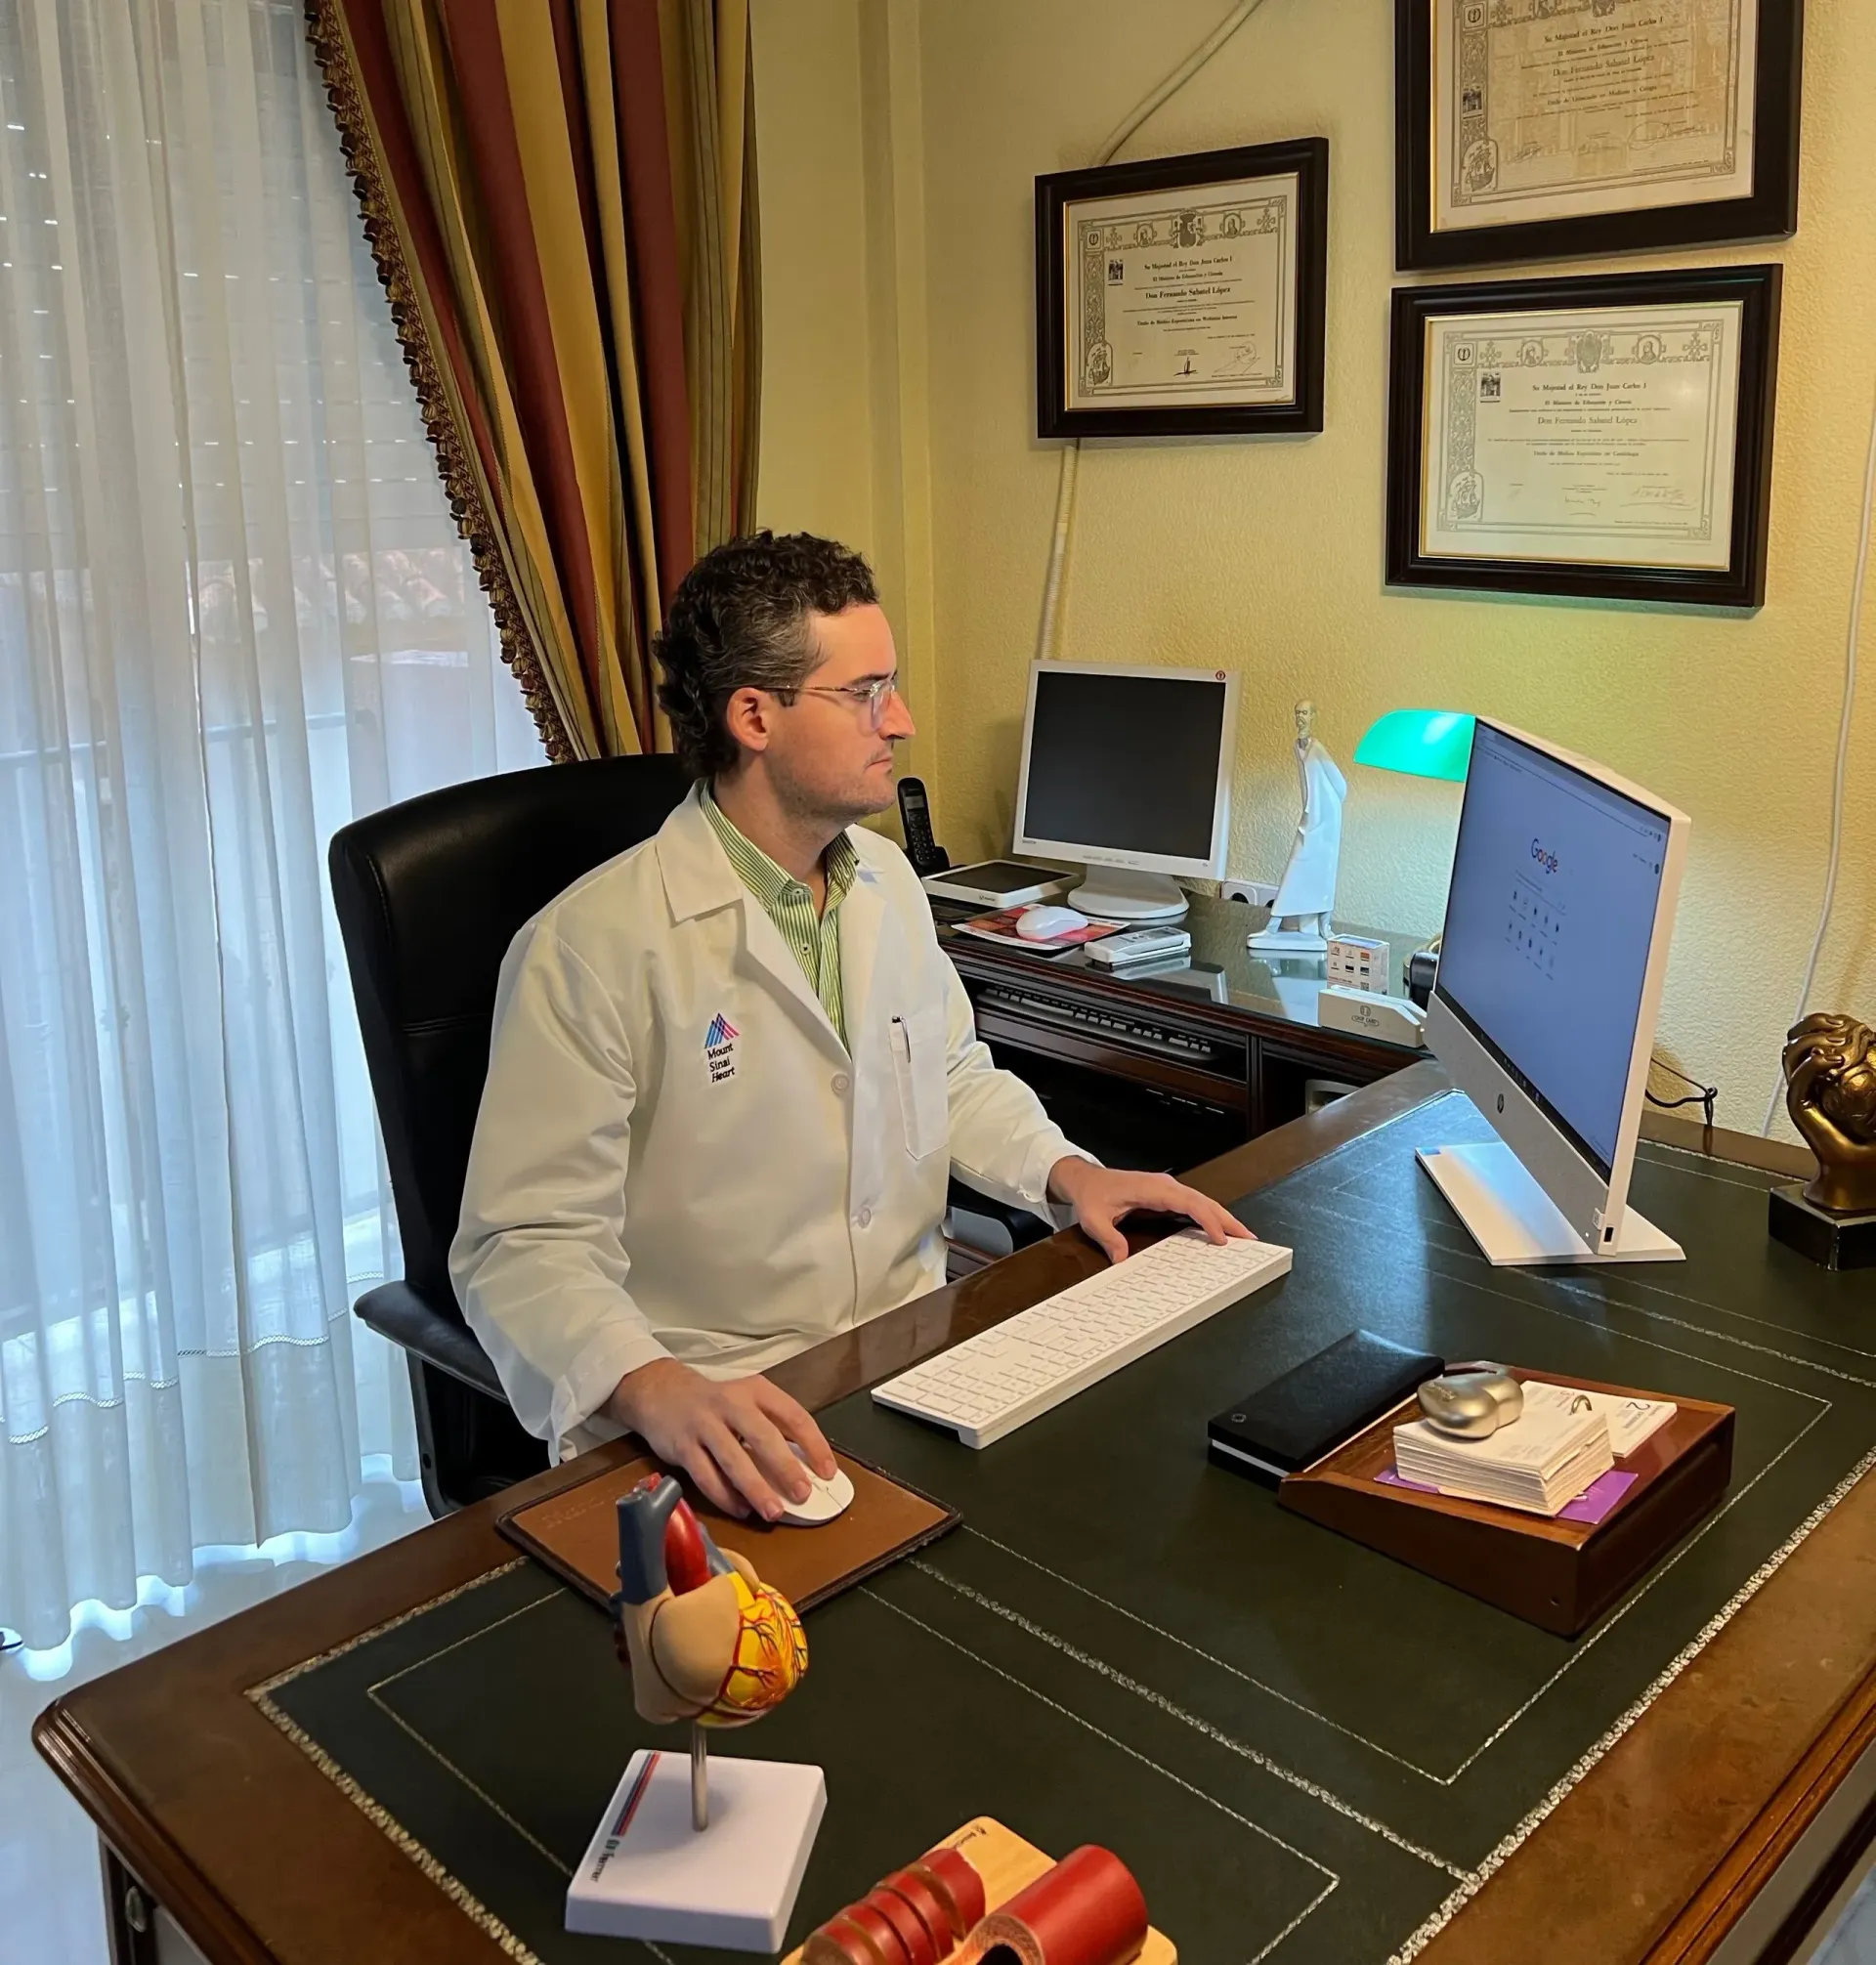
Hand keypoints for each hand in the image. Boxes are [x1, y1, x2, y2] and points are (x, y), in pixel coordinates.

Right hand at [605, 1359, 837, 1522]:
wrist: (660, 1392)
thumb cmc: (714, 1403)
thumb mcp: (747, 1401)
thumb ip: (773, 1428)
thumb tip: (805, 1467)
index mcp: (756, 1390)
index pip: (793, 1415)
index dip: (814, 1444)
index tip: (827, 1471)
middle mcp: (731, 1403)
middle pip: (763, 1437)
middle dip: (785, 1468)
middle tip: (802, 1494)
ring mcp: (704, 1424)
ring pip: (733, 1460)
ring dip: (755, 1488)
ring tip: (772, 1511)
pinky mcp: (683, 1446)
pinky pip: (706, 1476)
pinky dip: (725, 1496)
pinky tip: (741, 1509)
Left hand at [1046, 1156, 1253, 1264]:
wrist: (1086, 1180)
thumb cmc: (1092, 1195)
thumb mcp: (1094, 1219)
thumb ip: (1108, 1238)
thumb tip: (1122, 1259)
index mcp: (1152, 1188)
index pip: (1189, 1203)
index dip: (1207, 1219)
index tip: (1221, 1238)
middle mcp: (1165, 1186)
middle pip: (1204, 1202)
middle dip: (1228, 1220)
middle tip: (1249, 1239)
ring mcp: (1168, 1190)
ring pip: (1203, 1203)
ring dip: (1224, 1219)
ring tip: (1243, 1237)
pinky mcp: (1167, 1196)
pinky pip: (1194, 1206)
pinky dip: (1211, 1217)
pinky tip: (1220, 1232)